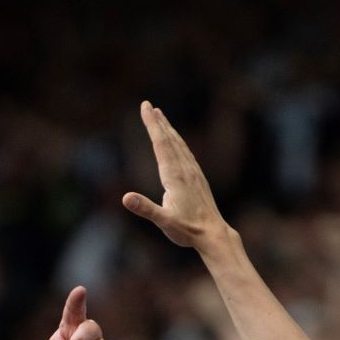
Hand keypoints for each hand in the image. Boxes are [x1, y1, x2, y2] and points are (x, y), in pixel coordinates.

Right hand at [122, 103, 233, 250]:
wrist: (213, 234)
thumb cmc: (188, 230)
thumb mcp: (164, 222)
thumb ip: (145, 208)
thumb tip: (125, 198)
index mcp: (174, 175)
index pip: (161, 143)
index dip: (152, 124)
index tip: (146, 107)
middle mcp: (185, 169)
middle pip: (170, 139)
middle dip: (158, 121)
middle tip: (148, 105)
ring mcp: (193, 173)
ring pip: (179, 144)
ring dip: (168, 129)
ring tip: (160, 117)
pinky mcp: (198, 178)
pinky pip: (186, 153)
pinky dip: (178, 142)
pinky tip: (177, 142)